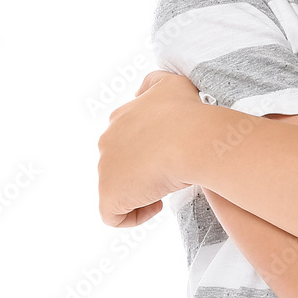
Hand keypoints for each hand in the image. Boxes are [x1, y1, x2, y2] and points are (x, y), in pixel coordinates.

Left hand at [97, 70, 202, 226]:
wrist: (192, 140)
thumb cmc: (188, 112)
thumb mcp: (171, 82)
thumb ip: (151, 83)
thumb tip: (139, 94)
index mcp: (120, 118)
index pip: (127, 138)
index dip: (148, 148)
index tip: (170, 152)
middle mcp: (107, 142)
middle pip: (120, 164)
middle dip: (142, 169)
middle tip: (170, 170)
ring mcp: (105, 170)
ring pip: (119, 188)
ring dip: (141, 190)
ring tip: (166, 187)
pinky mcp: (109, 196)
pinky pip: (115, 215)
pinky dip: (135, 214)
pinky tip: (157, 203)